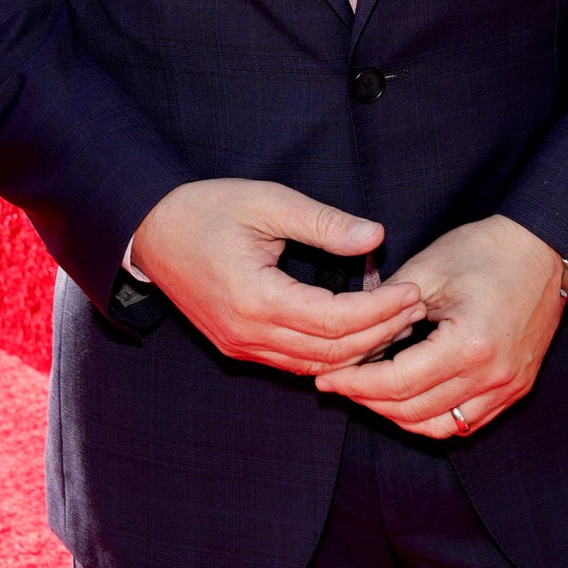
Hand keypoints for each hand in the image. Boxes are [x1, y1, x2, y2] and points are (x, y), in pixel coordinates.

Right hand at [127, 179, 422, 376]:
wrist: (151, 231)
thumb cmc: (208, 209)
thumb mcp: (268, 201)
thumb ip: (323, 222)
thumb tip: (375, 237)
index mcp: (255, 297)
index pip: (334, 321)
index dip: (380, 311)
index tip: (412, 290)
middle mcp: (247, 333)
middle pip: (330, 353)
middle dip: (379, 334)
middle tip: (415, 307)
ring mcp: (241, 346)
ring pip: (314, 367)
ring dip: (359, 349)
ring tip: (397, 320)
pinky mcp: (239, 347)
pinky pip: (294, 364)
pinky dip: (331, 354)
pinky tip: (359, 333)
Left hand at [315, 215, 566, 438]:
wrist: (546, 247)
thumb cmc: (488, 249)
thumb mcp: (428, 268)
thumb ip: (387, 308)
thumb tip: (352, 340)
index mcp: (470, 344)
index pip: (398, 384)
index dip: (356, 384)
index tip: (328, 378)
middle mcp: (492, 375)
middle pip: (414, 412)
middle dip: (369, 401)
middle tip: (341, 384)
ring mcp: (509, 386)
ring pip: (440, 427)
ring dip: (399, 415)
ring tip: (371, 393)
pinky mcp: (516, 387)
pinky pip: (466, 422)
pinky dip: (433, 417)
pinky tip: (410, 397)